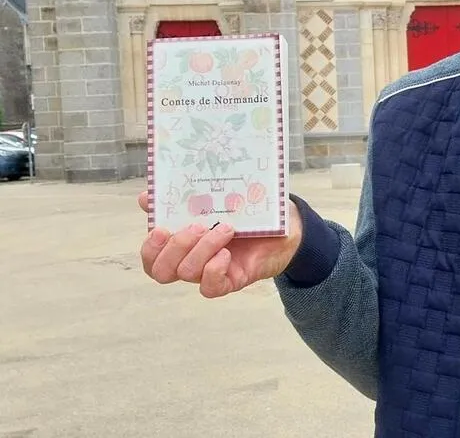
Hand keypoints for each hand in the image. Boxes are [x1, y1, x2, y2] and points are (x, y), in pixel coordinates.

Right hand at [138, 192, 302, 298]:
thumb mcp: (219, 197)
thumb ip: (185, 196)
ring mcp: (211, 271)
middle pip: (161, 270)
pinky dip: (214, 270)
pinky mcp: (231, 280)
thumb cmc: (249, 210)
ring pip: (187, 272)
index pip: (151, 256)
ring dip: (203, 249)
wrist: (288, 225)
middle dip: (173, 248)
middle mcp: (191, 259)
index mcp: (183, 241)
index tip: (160, 227)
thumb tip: (146, 196)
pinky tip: (227, 254)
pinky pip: (211, 288)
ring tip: (226, 229)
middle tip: (196, 226)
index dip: (150, 246)